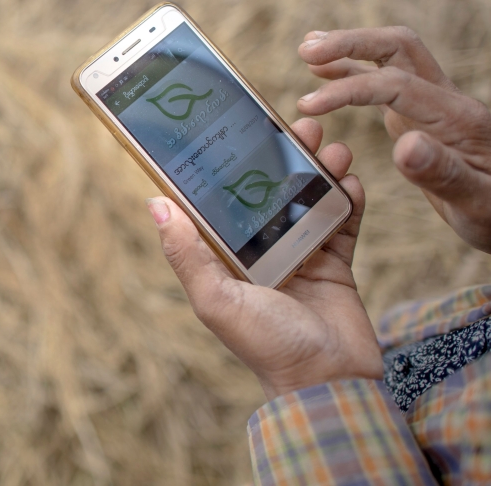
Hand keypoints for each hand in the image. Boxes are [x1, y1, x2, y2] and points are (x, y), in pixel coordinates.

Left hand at [148, 119, 381, 399]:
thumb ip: (186, 252)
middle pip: (269, 189)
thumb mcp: (216, 298)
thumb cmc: (265, 344)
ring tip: (332, 147)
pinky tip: (352, 180)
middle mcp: (258, 249)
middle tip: (297, 124)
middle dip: (283, 155)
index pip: (222, 198)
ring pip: (307, 198)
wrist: (328, 382)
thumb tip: (154, 202)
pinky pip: (342, 222)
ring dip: (320, 170)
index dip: (228, 162)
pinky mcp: (335, 263)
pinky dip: (348, 199)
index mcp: (225, 255)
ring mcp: (299, 253)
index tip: (236, 125)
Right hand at [298, 26, 490, 252]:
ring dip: (349, 48)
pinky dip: (352, 70)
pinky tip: (325, 73)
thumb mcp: (476, 202)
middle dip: (350, 43)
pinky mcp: (420, 115)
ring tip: (307, 50)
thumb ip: (442, 173)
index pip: (395, 85)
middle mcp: (444, 100)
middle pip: (397, 47)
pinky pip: (385, 79)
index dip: (348, 90)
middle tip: (306, 50)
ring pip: (391, 56)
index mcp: (456, 118)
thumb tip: (405, 146)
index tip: (310, 106)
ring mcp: (432, 104)